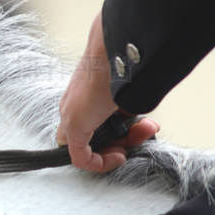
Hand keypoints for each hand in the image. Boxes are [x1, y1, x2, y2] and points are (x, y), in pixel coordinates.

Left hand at [56, 13, 158, 171]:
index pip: (93, 126)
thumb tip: (140, 119)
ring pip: (89, 147)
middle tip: (142, 132)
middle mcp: (74, 107)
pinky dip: (100, 163)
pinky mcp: (74, 126)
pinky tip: (119, 155)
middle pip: (93, 138)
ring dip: (119, 146)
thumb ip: (128, 105)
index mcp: (84, 97)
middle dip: (122, 141)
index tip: (138, 131)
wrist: (116, 51)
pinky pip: (80, 157)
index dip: (117, 135)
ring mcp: (72, 116)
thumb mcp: (128, 89)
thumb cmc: (124, 64)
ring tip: (141, 133)